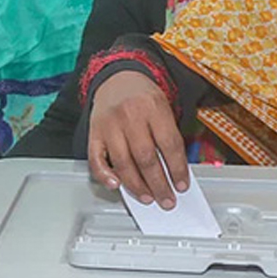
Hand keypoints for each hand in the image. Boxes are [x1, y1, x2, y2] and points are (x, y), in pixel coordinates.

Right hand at [88, 70, 187, 209]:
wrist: (117, 77)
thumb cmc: (143, 97)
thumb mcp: (163, 108)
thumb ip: (168, 136)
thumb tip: (174, 171)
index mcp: (153, 107)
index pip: (169, 144)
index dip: (177, 169)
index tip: (181, 186)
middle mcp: (130, 116)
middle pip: (146, 158)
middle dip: (159, 184)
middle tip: (167, 200)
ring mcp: (110, 125)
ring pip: (123, 163)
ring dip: (137, 186)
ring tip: (148, 198)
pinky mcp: (94, 134)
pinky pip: (97, 160)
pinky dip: (105, 176)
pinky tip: (116, 185)